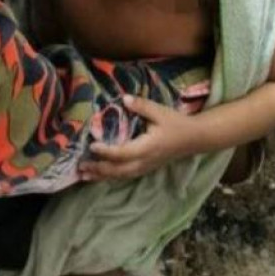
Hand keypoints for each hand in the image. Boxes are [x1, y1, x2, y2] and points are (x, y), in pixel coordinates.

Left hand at [78, 94, 198, 180]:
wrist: (193, 138)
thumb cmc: (176, 124)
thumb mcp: (160, 112)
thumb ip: (142, 106)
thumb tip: (124, 99)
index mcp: (147, 147)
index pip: (123, 153)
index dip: (107, 152)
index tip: (92, 146)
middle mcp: (144, 161)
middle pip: (118, 170)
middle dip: (99, 169)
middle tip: (81, 165)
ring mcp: (145, 167)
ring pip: (121, 176)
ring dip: (102, 176)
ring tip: (84, 175)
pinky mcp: (146, 168)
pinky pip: (126, 175)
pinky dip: (111, 176)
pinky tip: (101, 175)